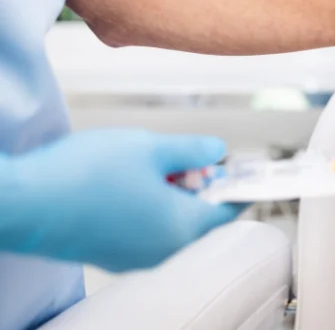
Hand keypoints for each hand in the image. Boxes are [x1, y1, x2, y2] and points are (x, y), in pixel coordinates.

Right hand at [0, 129, 245, 271]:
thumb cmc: (84, 176)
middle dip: (197, 184)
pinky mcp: (108, 253)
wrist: (23, 202)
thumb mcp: (152, 147)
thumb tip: (218, 152)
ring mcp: (133, 257)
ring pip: (170, 222)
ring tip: (147, 164)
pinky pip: (143, 230)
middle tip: (182, 157)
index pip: (229, 210)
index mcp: (182, 228)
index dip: (237, 184)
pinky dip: (147, 206)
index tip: (242, 168)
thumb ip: (194, 150)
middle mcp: (162, 251)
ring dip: (170, 193)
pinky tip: (124, 181)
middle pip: (199, 216)